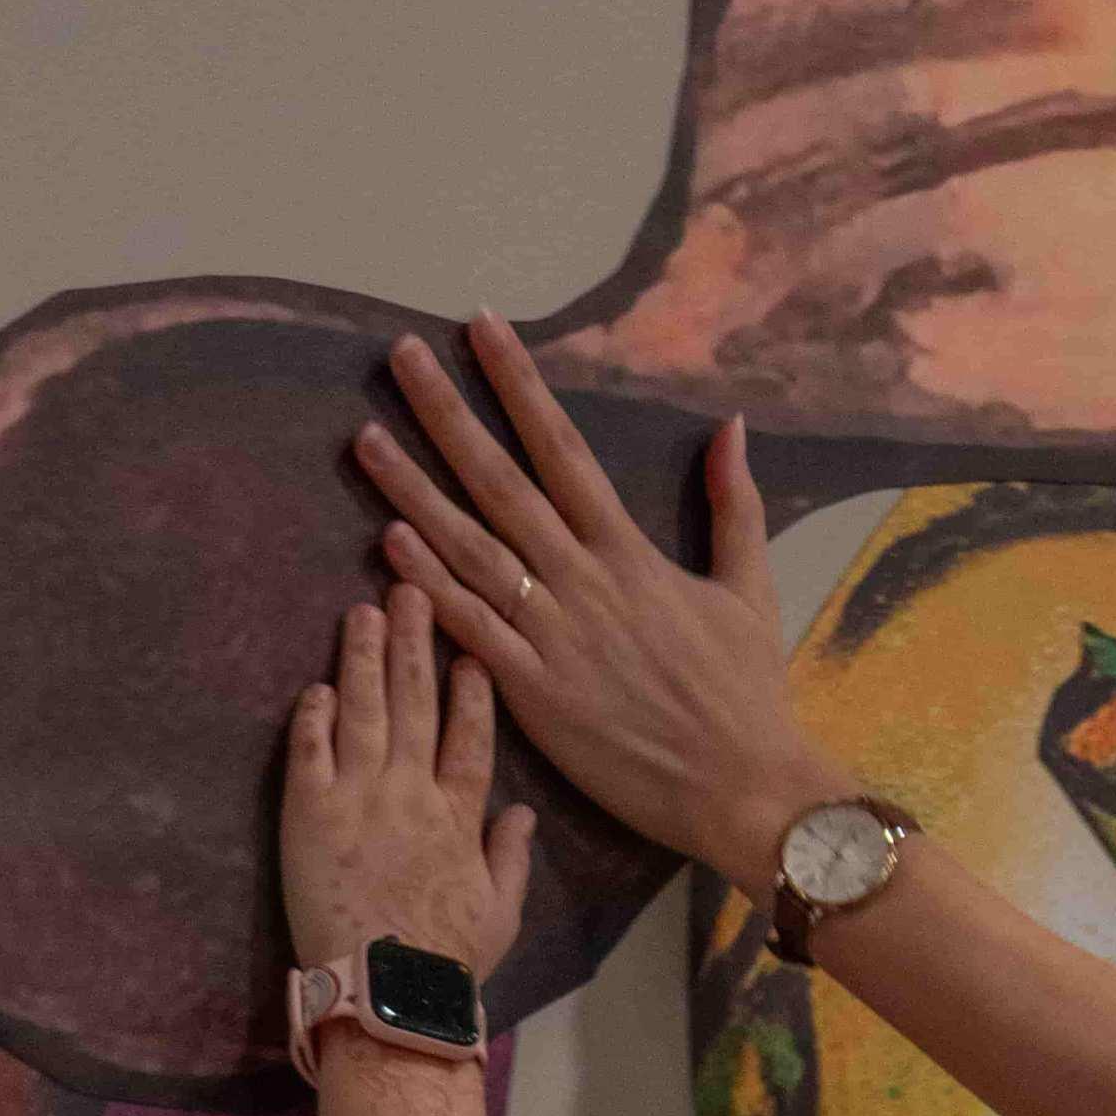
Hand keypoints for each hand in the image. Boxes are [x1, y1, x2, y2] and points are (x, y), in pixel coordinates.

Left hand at [282, 586, 540, 979]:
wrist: (385, 992)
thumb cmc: (446, 961)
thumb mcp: (500, 913)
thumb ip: (510, 857)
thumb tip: (523, 812)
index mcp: (460, 815)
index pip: (470, 736)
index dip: (472, 690)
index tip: (470, 651)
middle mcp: (412, 792)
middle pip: (415, 703)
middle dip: (414, 643)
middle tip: (412, 591)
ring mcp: (358, 798)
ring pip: (363, 711)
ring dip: (363, 658)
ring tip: (363, 611)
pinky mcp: (308, 814)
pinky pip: (310, 751)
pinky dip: (312, 716)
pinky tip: (315, 686)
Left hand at [351, 314, 850, 881]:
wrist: (742, 787)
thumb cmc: (747, 693)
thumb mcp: (751, 588)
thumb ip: (734, 505)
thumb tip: (732, 425)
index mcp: (631, 552)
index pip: (563, 448)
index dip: (518, 384)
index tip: (481, 328)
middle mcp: (583, 581)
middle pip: (501, 482)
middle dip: (447, 415)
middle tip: (398, 357)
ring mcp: (552, 636)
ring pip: (470, 548)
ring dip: (413, 490)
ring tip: (364, 437)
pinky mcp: (533, 693)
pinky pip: (470, 628)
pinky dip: (429, 585)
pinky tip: (388, 540)